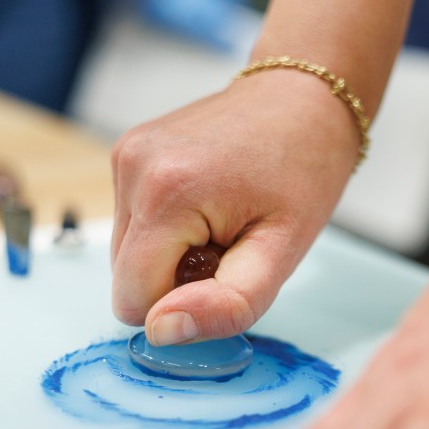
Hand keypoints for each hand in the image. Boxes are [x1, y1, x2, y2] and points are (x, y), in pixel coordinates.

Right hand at [111, 68, 358, 343]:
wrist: (303, 98)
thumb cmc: (304, 170)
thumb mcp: (284, 251)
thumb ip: (229, 303)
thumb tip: (161, 331)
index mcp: (166, 194)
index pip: (134, 301)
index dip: (185, 304)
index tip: (229, 267)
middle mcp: (132, 168)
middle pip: (126, 278)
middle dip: (179, 277)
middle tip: (231, 242)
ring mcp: (125, 155)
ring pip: (127, 254)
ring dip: (173, 254)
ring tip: (222, 219)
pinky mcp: (126, 152)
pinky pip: (132, 224)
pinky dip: (167, 229)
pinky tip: (207, 203)